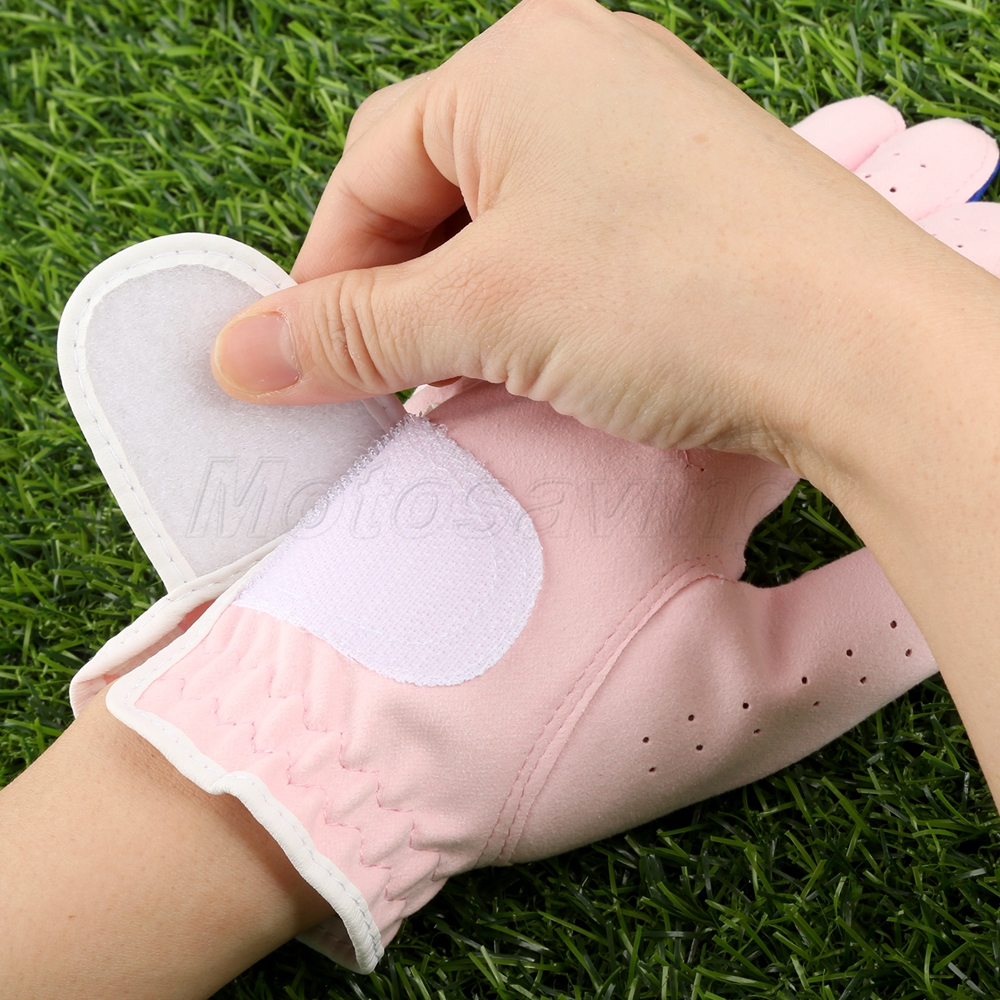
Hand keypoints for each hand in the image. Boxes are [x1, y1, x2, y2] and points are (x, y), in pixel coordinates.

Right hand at [211, 0, 999, 804]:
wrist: (858, 346)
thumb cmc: (672, 298)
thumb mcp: (482, 314)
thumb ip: (351, 332)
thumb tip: (241, 357)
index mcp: (514, 64)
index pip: (368, 170)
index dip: (325, 273)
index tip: (304, 361)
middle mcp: (581, 72)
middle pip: (433, 190)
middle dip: (396, 292)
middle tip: (380, 383)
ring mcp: (642, 128)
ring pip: (504, 220)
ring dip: (462, 303)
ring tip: (460, 378)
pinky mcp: (687, 190)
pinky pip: (570, 237)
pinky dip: (532, 299)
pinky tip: (537, 356)